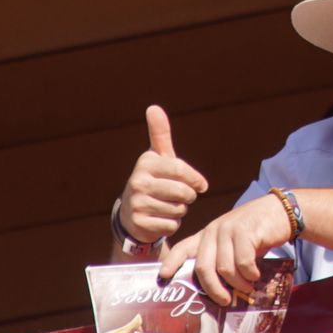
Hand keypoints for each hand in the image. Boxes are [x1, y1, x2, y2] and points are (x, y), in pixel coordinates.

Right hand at [118, 105, 207, 246]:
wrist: (132, 213)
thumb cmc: (153, 180)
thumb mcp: (158, 157)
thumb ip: (160, 133)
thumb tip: (153, 107)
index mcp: (146, 163)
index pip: (181, 170)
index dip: (195, 180)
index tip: (201, 185)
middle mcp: (138, 182)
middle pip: (183, 193)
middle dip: (188, 197)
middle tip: (180, 196)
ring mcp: (137, 204)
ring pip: (179, 210)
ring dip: (180, 211)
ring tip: (168, 205)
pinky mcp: (140, 224)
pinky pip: (172, 225)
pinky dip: (172, 224)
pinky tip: (161, 218)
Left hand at [159, 195, 290, 307]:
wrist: (279, 212)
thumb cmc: (255, 233)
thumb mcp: (234, 244)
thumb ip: (223, 260)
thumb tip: (219, 291)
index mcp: (207, 236)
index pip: (183, 248)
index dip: (171, 263)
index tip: (163, 277)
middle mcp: (214, 231)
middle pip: (204, 267)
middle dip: (214, 289)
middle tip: (225, 300)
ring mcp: (228, 230)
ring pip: (225, 268)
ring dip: (238, 284)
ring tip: (248, 286)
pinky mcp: (245, 231)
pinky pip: (243, 262)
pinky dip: (250, 274)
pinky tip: (256, 274)